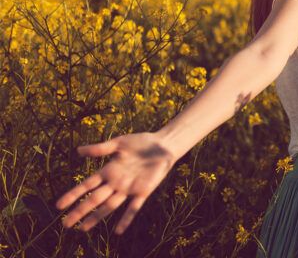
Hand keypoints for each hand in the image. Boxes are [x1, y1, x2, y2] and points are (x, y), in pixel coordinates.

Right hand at [55, 132, 177, 234]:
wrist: (163, 145)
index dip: (73, 195)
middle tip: (65, 224)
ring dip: (97, 217)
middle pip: (94, 199)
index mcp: (108, 171)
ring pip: (109, 205)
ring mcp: (129, 188)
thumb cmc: (140, 143)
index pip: (87, 185)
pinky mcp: (143, 191)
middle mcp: (116, 182)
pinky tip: (118, 231)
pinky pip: (133, 207)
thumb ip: (99, 149)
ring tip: (83, 229)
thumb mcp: (118, 143)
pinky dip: (126, 218)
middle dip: (80, 211)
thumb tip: (77, 151)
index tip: (59, 206)